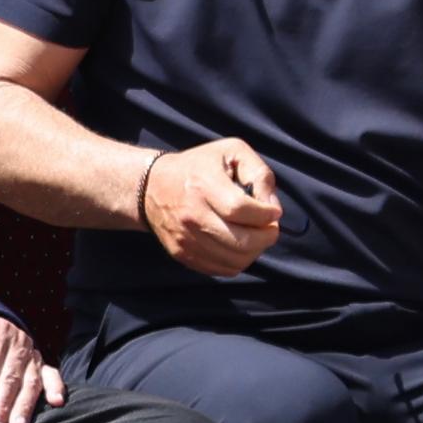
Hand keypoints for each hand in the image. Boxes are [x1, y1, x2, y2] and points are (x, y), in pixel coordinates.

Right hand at [137, 137, 282, 274]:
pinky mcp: (182, 254)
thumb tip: (271, 207)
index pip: (243, 210)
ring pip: (235, 260)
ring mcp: (185, 238)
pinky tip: (237, 245)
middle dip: (267, 237)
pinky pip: (221, 269)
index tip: (272, 211)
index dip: (267, 215)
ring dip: (255, 251)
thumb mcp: (231, 152)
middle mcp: (192, 215)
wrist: (150, 186)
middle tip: (269, 227)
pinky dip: (237, 261)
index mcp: (203, 186)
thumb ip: (259, 173)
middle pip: (242, 241)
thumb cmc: (197, 166)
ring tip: (254, 236)